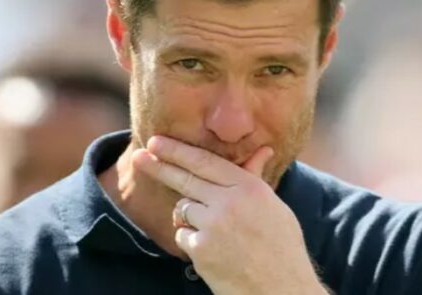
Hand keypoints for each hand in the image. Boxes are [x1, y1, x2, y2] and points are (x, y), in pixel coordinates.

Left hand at [132, 136, 326, 294]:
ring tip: (219, 233)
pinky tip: (215, 252)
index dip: (178, 151)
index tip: (156, 142)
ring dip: (190, 216)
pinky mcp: (200, 250)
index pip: (206, 162)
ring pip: (183, 209)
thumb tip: (264, 150)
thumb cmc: (282, 248)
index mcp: (250, 188)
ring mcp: (213, 226)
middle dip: (159, 166)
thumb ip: (257, 179)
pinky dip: (192, 241)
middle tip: (139, 157)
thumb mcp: (275, 207)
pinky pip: (183, 236)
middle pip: (185, 179)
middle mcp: (229, 202)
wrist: (282, 289)